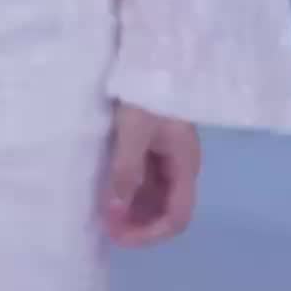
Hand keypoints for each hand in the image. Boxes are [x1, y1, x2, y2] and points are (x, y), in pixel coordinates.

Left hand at [102, 102, 200, 246]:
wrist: (156, 54)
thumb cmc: (147, 92)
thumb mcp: (133, 132)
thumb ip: (126, 172)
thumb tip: (116, 212)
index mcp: (185, 165)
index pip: (176, 218)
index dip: (149, 234)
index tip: (118, 236)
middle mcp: (181, 166)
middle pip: (167, 210)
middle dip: (139, 224)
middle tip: (105, 226)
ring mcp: (169, 155)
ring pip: (156, 197)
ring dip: (133, 210)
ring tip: (104, 212)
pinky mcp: (156, 145)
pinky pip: (147, 179)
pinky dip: (130, 191)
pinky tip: (110, 191)